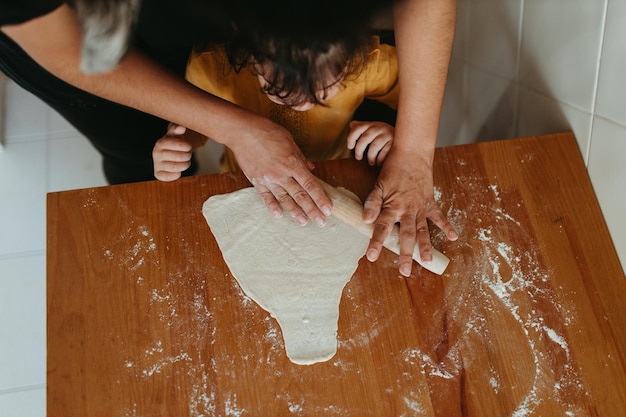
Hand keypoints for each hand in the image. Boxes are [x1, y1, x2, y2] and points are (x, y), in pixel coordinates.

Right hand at [152, 124, 192, 180]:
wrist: (169, 152)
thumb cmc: (174, 142)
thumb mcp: (176, 134)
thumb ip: (177, 129)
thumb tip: (181, 128)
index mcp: (160, 143)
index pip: (175, 144)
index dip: (185, 146)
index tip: (189, 147)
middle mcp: (156, 154)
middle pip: (176, 157)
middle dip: (187, 156)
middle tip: (189, 155)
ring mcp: (156, 164)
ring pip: (174, 168)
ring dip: (184, 165)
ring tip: (186, 162)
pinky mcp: (158, 174)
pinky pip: (167, 177)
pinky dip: (176, 175)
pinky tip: (179, 170)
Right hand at [228, 120, 332, 226]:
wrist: (242, 132)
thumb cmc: (267, 132)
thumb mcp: (289, 141)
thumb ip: (300, 157)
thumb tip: (311, 168)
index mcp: (292, 163)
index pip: (310, 184)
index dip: (320, 198)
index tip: (328, 209)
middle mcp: (282, 174)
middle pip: (300, 195)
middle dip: (312, 210)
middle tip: (321, 222)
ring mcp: (268, 179)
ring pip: (284, 199)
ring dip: (294, 212)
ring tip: (303, 222)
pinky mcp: (256, 181)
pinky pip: (265, 196)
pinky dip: (272, 206)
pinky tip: (279, 215)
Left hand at [347, 120, 393, 165]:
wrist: (403, 138)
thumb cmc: (383, 136)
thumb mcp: (372, 130)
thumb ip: (362, 128)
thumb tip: (352, 124)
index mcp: (371, 124)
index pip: (357, 128)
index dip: (351, 138)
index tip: (350, 147)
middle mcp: (379, 127)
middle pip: (365, 138)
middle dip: (359, 150)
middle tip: (358, 157)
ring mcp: (387, 134)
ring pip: (374, 147)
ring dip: (370, 157)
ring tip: (371, 162)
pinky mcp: (394, 143)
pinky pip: (383, 153)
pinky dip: (379, 160)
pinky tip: (379, 162)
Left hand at [362, 151, 457, 276]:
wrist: (412, 154)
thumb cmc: (392, 170)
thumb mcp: (378, 185)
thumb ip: (372, 203)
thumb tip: (365, 220)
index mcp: (392, 206)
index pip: (382, 228)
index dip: (376, 243)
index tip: (371, 257)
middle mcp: (407, 210)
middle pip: (405, 235)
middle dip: (404, 254)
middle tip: (404, 271)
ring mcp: (421, 207)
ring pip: (423, 230)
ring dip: (425, 246)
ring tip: (426, 261)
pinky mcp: (430, 202)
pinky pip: (439, 216)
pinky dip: (447, 226)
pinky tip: (454, 237)